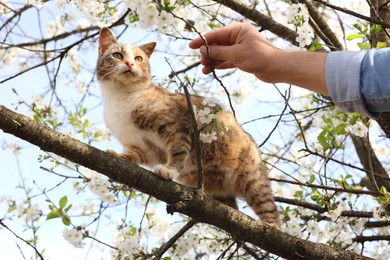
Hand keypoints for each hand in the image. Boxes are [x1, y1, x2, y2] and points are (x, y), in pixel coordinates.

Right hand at [189, 22, 327, 94]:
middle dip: (208, 54)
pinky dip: (220, 65)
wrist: (276, 68)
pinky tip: (212, 70)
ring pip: (221, 54)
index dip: (202, 41)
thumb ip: (218, 52)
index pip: (216, 34)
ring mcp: (240, 48)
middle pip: (218, 44)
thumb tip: (203, 50)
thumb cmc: (258, 57)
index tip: (191, 46)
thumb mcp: (235, 54)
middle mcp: (238, 37)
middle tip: (202, 63)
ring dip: (213, 61)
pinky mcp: (243, 58)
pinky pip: (227, 60)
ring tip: (205, 70)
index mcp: (238, 30)